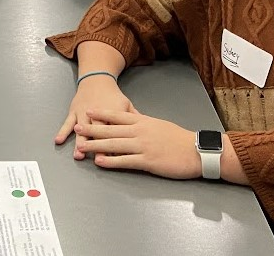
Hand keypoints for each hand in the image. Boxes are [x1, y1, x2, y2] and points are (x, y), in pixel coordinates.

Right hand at [55, 75, 135, 159]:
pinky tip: (58, 141)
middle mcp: (97, 114)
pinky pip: (67, 122)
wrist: (96, 79)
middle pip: (98, 132)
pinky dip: (63, 132)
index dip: (115, 144)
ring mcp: (83, 113)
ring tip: (78, 153)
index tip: (116, 157)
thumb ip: (136, 119)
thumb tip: (149, 132)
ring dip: (80, 141)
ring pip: (82, 129)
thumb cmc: (113, 96)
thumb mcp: (126, 105)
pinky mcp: (74, 111)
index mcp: (113, 113)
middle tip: (95, 158)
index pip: (115, 131)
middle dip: (96, 145)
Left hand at [75, 109, 200, 178]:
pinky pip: (125, 161)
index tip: (88, 111)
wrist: (196, 150)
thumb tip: (132, 121)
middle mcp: (140, 132)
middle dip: (92, 129)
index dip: (101, 113)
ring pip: (114, 145)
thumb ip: (143, 123)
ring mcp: (143, 146)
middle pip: (111, 129)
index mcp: (143, 122)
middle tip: (77, 127)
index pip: (117, 116)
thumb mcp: (159, 125)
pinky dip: (111, 161)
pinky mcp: (148, 161)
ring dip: (96, 145)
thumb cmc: (179, 138)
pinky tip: (100, 162)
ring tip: (82, 146)